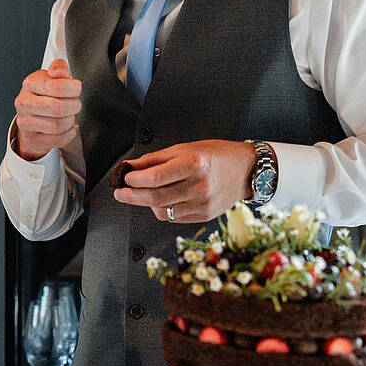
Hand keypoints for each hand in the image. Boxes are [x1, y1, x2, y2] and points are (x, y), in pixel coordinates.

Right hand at [13, 58, 81, 160]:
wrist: (31, 118)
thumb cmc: (44, 95)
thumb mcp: (51, 77)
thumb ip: (59, 69)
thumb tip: (60, 73)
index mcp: (30, 83)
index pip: (58, 87)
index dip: (74, 89)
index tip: (76, 89)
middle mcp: (24, 103)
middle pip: (59, 108)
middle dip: (74, 106)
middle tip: (75, 104)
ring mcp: (26, 122)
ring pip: (59, 125)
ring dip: (71, 121)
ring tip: (70, 115)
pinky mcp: (32, 139)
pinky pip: (59, 139)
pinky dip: (69, 134)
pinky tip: (67, 127)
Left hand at [113, 139, 257, 222]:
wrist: (245, 170)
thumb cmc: (214, 155)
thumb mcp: (185, 148)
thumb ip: (155, 159)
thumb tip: (129, 167)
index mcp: (193, 164)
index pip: (155, 178)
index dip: (134, 180)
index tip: (125, 178)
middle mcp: (199, 186)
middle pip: (155, 197)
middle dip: (132, 196)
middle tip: (120, 193)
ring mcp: (202, 204)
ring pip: (162, 211)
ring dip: (146, 204)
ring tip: (143, 194)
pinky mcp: (204, 215)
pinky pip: (173, 218)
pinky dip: (162, 210)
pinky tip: (163, 200)